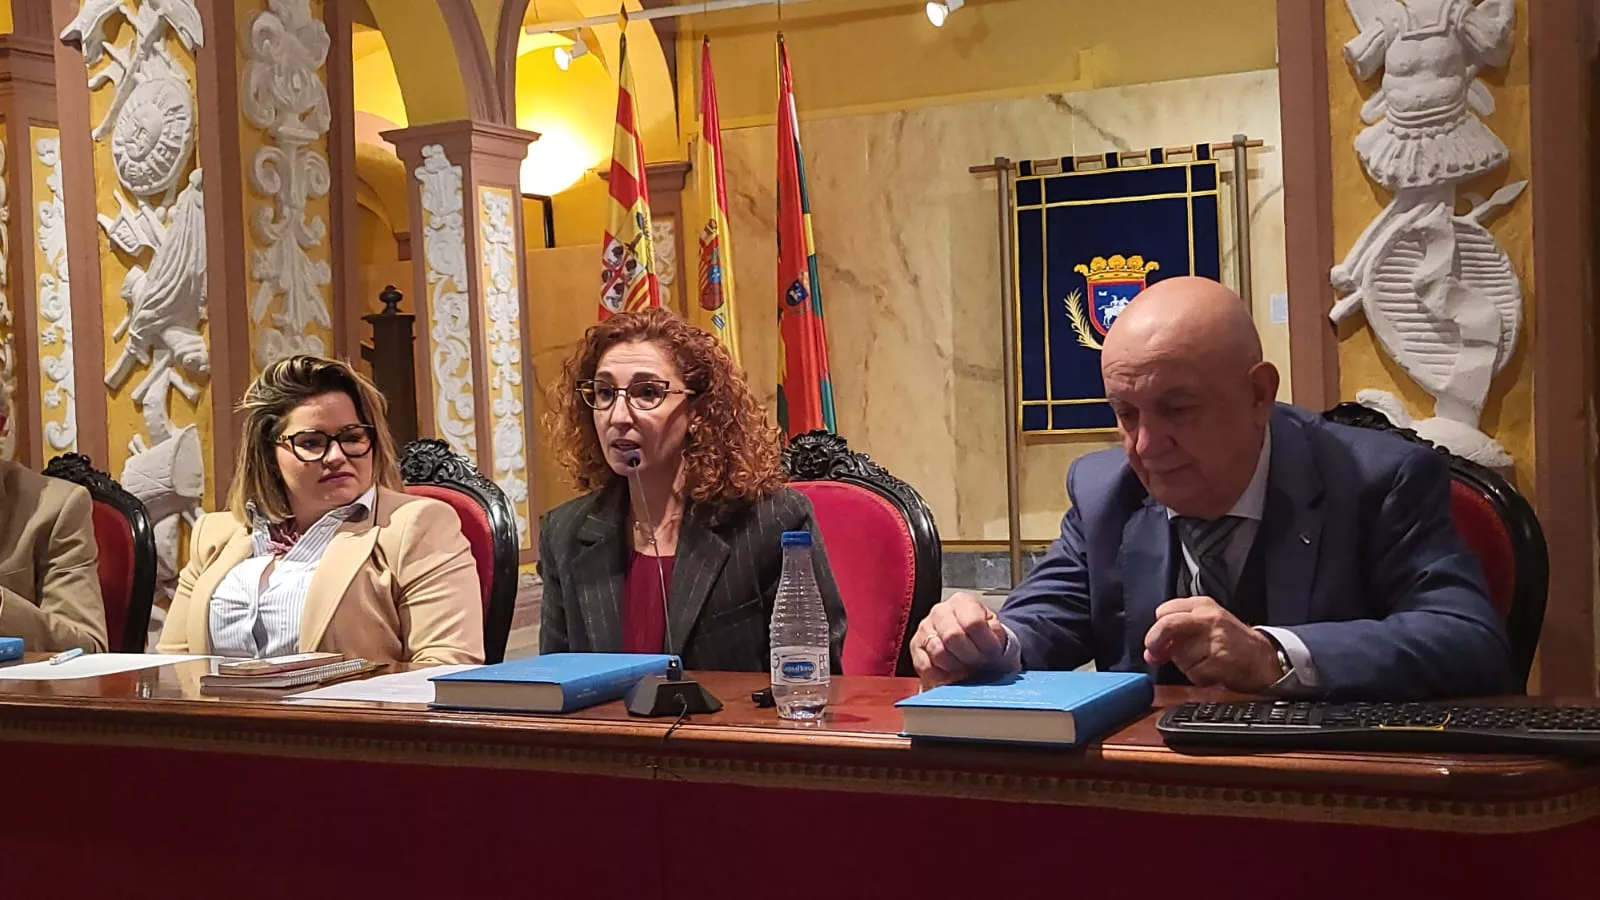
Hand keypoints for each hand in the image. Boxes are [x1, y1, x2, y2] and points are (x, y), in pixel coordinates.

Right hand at [910, 593, 1010, 687]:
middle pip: (952, 636)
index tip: (993, 653)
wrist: (975, 647)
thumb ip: (994, 635)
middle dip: (970, 656)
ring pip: (938, 651)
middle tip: (978, 663)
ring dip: (956, 666)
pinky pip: (925, 665)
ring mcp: (925, 628)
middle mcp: (940, 611)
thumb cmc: (985, 640)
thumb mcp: (996, 633)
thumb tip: (990, 645)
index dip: (985, 644)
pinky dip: (940, 675)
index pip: (973, 623)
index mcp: (962, 602)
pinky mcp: (915, 647)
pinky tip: (952, 674)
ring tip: (966, 668)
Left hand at [1143, 596, 1283, 691]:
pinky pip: (1194, 672)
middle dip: (1155, 642)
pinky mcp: (1220, 659)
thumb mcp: (1204, 627)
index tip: (1156, 643)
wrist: (1263, 659)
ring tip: (1204, 662)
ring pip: (1179, 655)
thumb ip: (1176, 635)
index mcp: (1202, 605)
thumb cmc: (1231, 643)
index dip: (1156, 629)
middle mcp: (1208, 618)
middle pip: (1167, 625)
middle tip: (1156, 654)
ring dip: (1186, 665)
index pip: (1164, 611)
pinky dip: (1199, 677)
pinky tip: (1212, 671)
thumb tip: (1150, 653)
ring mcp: (1215, 638)